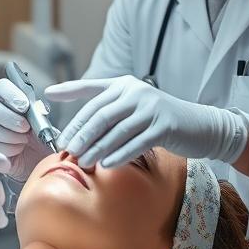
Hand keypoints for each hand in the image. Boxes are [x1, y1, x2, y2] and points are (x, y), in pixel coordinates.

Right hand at [0, 78, 49, 181]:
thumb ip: (39, 115)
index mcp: (5, 99)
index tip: (25, 105)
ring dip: (12, 137)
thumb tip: (37, 110)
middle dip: (11, 119)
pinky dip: (8, 150)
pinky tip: (16, 151)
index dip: (12, 94)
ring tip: (24, 141)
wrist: (35, 162)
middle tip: (26, 128)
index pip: (2, 87)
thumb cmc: (38, 140)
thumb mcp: (43, 125)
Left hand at [47, 76, 248, 167]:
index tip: (48, 95)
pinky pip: (136, 142)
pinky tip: (107, 163)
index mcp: (124, 85)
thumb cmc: (159, 120)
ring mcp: (151, 108)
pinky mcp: (164, 126)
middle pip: (101, 114)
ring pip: (116, 130)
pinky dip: (119, 154)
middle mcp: (136, 92)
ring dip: (97, 147)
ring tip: (83, 160)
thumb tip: (78, 129)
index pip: (92, 90)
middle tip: (68, 148)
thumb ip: (108, 112)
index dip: (69, 92)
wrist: (200, 126)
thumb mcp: (133, 108)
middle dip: (81, 132)